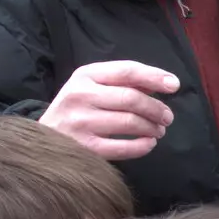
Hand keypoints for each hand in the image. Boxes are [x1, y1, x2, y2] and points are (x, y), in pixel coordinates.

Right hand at [39, 61, 179, 160]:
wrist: (43, 136)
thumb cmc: (77, 108)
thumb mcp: (92, 86)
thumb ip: (123, 82)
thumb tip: (162, 84)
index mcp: (85, 75)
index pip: (127, 71)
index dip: (154, 76)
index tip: (174, 85)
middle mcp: (80, 95)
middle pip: (131, 98)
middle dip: (157, 108)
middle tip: (167, 117)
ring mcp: (80, 122)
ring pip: (130, 122)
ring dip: (152, 127)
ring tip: (159, 130)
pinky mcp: (84, 148)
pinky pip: (123, 148)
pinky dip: (143, 146)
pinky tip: (149, 144)